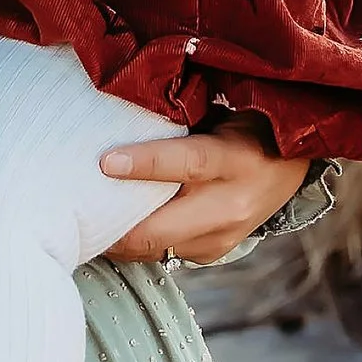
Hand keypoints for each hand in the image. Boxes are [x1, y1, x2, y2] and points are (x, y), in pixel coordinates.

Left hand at [98, 117, 310, 266]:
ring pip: (156, 248)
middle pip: (162, 228)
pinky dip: (136, 241)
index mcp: (236, 159)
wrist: (288, 168)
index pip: (188, 162)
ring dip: (118, 239)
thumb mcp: (221, 113)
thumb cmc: (243, 127)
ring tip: (81, 222)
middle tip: (73, 212)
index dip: (144, 163)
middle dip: (114, 227)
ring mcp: (224, 237)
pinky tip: (111, 228)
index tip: (104, 162)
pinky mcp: (213, 254)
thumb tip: (119, 107)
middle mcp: (232, 205)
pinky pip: (163, 253)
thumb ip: (180, 118)